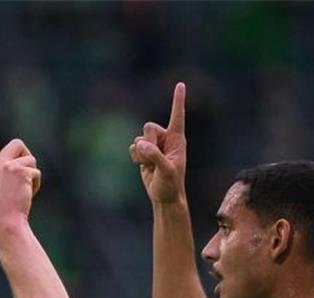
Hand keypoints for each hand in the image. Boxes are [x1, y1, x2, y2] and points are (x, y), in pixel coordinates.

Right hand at [0, 103, 41, 229]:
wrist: (6, 220)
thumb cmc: (6, 208)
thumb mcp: (2, 186)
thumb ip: (10, 171)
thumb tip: (27, 169)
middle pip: (18, 144)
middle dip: (26, 157)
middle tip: (22, 178)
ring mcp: (7, 165)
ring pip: (31, 159)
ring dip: (32, 174)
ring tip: (22, 191)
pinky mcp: (20, 170)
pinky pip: (36, 171)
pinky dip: (36, 184)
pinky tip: (27, 195)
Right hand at [130, 82, 186, 203]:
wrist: (164, 196)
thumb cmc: (171, 184)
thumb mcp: (166, 171)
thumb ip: (154, 156)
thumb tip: (140, 144)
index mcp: (177, 139)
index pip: (177, 116)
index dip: (177, 100)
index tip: (180, 84)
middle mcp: (165, 139)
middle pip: (149, 127)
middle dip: (148, 142)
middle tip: (155, 158)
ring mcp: (154, 145)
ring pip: (139, 139)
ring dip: (141, 154)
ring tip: (151, 166)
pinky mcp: (144, 153)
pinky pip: (133, 147)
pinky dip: (136, 158)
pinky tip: (144, 167)